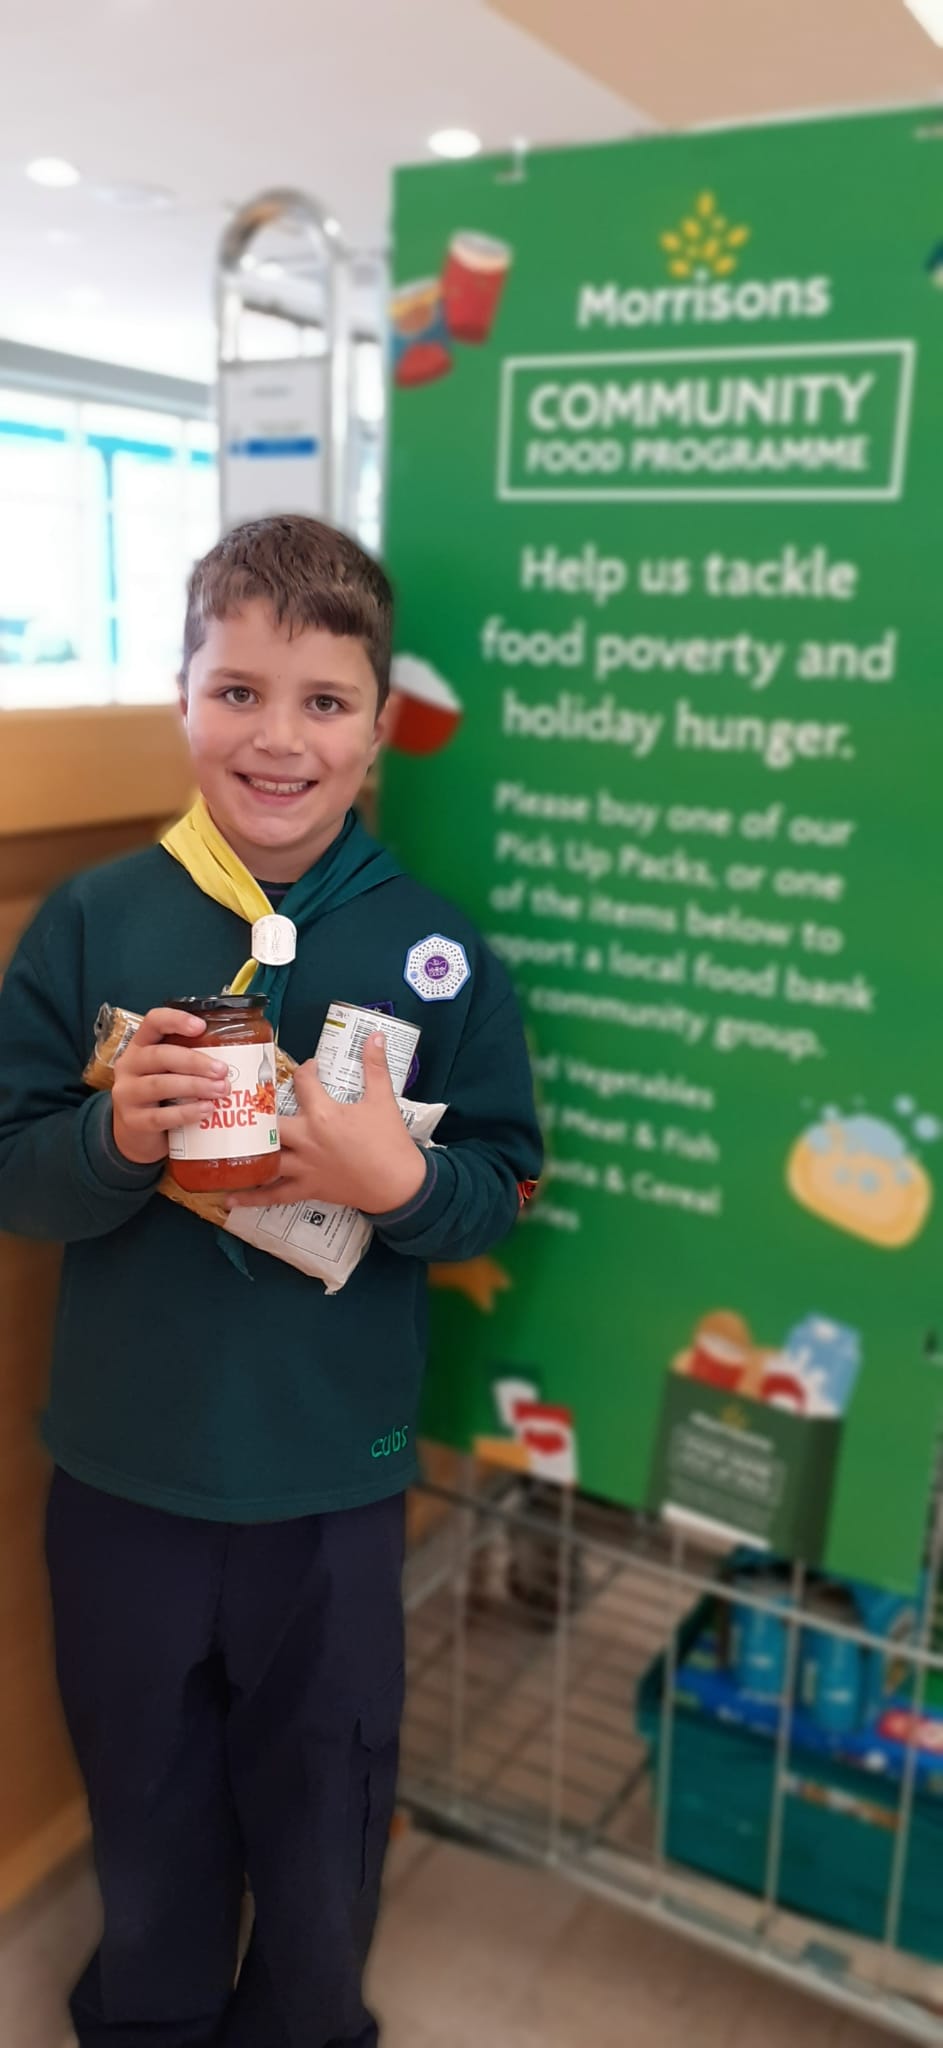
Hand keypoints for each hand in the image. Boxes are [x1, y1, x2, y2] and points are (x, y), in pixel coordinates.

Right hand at [111, 1006, 230, 1165]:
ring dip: (194, 1086)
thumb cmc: (162, 1094)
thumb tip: (241, 1056)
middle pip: (160, 1055)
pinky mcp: (132, 1121)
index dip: (175, 1020)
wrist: (137, 1132)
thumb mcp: (170, 1071)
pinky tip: (206, 1110)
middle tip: (222, 1070)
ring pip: (159, 1085)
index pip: (153, 1022)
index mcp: (141, 1045)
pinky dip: (186, 1113)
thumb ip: (193, 1061)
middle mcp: (129, 1065)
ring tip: (221, 1090)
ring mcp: (127, 1093)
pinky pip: (160, 1116)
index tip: (201, 1026)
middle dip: (194, 1062)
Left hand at [227, 1033, 426, 1214]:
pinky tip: (229, 1198)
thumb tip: (376, 1035)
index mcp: (324, 1114)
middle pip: (270, 1122)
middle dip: (256, 1111)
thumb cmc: (390, 1142)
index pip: (304, 1083)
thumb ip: (375, 1066)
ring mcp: (304, 1166)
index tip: (309, 1069)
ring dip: (243, 1155)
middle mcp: (307, 1139)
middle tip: (246, 1102)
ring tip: (220, 1149)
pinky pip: (274, 1195)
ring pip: (265, 1160)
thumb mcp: (383, 1100)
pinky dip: (252, 1198)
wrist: (399, 1185)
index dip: (304, 1070)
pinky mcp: (307, 1188)